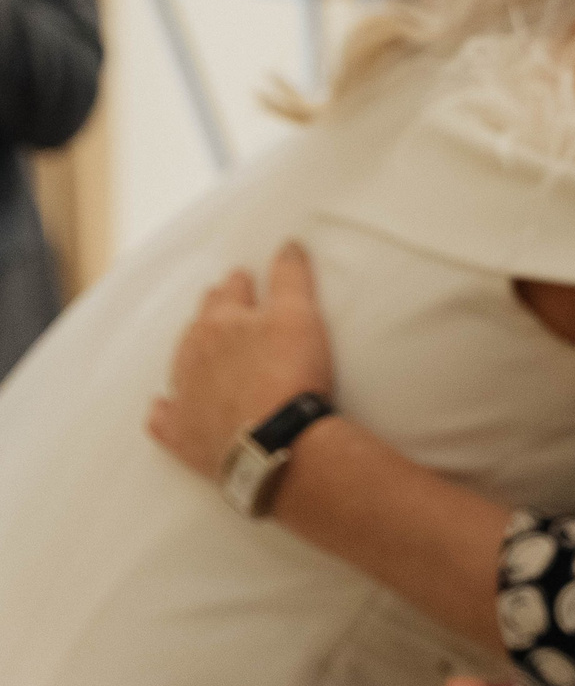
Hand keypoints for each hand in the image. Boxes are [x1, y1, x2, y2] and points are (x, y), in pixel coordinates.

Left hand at [148, 242, 335, 479]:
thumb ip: (291, 277)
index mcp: (223, 321)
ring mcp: (185, 394)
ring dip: (189, 350)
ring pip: (180, 363)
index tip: (242, 276)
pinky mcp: (182, 434)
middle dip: (211, 308)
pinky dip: (164, 407)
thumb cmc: (290, 373)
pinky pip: (163, 417)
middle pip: (201, 323)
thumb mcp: (300, 315)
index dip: (240, 282)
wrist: (274, 441)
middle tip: (219, 299)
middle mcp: (195, 354)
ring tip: (197, 343)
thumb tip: (286, 245)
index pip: (231, 291)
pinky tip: (163, 404)